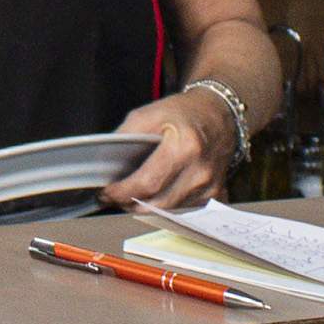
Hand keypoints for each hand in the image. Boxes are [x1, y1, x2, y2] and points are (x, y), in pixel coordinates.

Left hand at [107, 91, 234, 210]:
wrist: (220, 114)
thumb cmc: (183, 113)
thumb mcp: (149, 113)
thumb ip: (126, 136)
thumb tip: (104, 161)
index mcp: (185, 147)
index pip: (147, 183)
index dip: (122, 192)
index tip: (106, 192)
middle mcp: (201, 171)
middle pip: (158, 203)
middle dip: (130, 203)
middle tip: (114, 196)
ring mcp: (211, 186)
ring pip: (169, 211)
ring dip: (146, 206)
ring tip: (131, 194)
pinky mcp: (216, 194)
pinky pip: (183, 210)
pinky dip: (165, 205)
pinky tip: (155, 194)